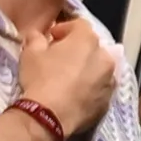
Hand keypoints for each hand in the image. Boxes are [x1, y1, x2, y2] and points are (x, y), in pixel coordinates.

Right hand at [18, 6, 120, 139]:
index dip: (64, 29)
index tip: (52, 38)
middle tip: (60, 58)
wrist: (50, 116)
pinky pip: (100, 89)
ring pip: (99, 68)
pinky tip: (76, 94)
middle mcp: (105, 58)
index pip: (79, 25)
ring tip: (70, 78)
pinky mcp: (108, 101)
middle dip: (77, 49)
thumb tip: (37, 35)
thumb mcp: (31, 53)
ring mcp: (110, 81)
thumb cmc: (41, 78)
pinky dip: (91, 88)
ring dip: (87, 69)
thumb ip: (36, 38)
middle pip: (92, 47)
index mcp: (88, 40)